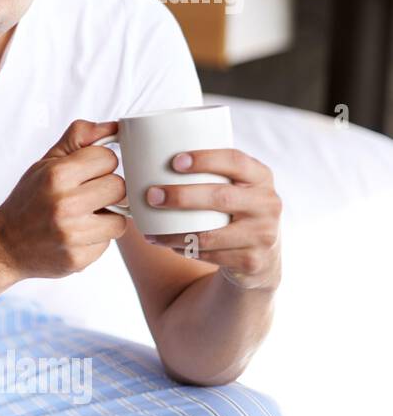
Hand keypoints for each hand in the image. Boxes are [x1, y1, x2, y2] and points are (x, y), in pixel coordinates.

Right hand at [0, 120, 128, 279]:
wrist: (3, 245)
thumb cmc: (28, 200)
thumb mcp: (45, 164)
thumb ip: (78, 139)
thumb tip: (116, 126)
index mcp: (56, 175)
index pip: (108, 158)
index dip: (100, 164)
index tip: (87, 173)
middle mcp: (64, 204)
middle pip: (119, 187)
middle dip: (107, 191)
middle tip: (87, 196)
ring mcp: (72, 234)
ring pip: (120, 219)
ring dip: (107, 218)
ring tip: (84, 217)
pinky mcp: (78, 258)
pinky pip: (107, 243)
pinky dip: (96, 239)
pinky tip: (77, 236)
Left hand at [141, 149, 282, 290]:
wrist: (261, 256)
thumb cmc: (233, 210)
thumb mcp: (235, 187)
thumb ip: (208, 172)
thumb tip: (147, 156)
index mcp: (261, 177)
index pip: (236, 161)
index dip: (206, 159)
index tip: (175, 161)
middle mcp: (267, 204)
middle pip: (221, 197)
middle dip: (182, 196)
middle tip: (152, 196)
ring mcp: (263, 234)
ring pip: (211, 235)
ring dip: (175, 234)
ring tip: (150, 232)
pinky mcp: (251, 260)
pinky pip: (209, 255)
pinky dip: (184, 250)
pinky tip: (168, 245)